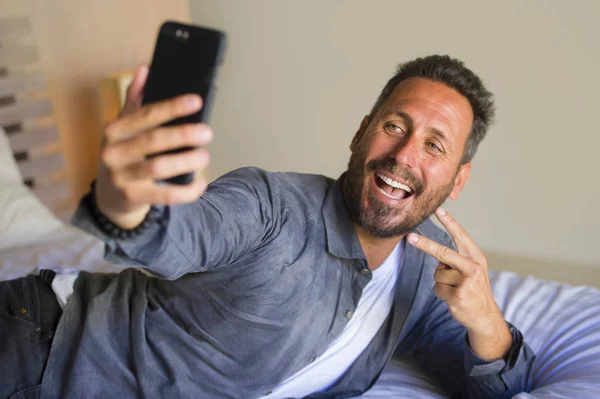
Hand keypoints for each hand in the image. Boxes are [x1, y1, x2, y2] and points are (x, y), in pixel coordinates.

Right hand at [95, 65, 212, 228]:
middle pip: (154, 141)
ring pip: (158, 168)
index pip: (146, 115)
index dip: (172, 107)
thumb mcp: (124, 128)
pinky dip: (185, 191)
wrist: (109, 196)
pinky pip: (164, 195)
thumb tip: (145, 69)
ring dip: (186, 162)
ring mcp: (121, 177)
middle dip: (184, 135)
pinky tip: (200, 184)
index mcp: (114, 130)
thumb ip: (135, 100)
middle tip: (208, 132)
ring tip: (205, 156)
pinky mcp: (132, 198)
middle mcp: (114, 152)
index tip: (197, 101)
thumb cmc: (124, 155)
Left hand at [407, 207, 511, 360]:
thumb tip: (438, 257)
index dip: (449, 223)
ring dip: (442, 283)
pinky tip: (455, 298)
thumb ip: (457, 260)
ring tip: (456, 289)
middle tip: (410, 237)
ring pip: (437, 275)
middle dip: (424, 244)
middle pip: (442, 252)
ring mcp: (466, 282)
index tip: (439, 210)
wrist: (485, 316)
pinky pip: (438, 289)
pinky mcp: (458, 295)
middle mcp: (473, 267)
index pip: (461, 236)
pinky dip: (442, 294)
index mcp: (476, 257)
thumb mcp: (472, 270)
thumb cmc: (474, 289)